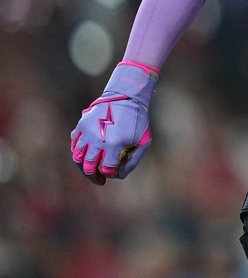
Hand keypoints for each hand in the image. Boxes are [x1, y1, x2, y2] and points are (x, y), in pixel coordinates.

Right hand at [70, 62, 158, 184]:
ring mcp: (87, 133)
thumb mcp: (143, 142)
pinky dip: (77, 150)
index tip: (112, 174)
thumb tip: (119, 175)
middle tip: (99, 179)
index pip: (107, 169)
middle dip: (94, 176)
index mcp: (114, 146)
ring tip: (90, 168)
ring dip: (83, 165)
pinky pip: (74, 142)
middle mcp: (97, 141)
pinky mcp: (81, 125)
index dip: (109, 175)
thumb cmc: (137, 121)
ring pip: (78, 157)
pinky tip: (85, 153)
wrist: (127, 97)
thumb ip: (133, 161)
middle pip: (88, 167)